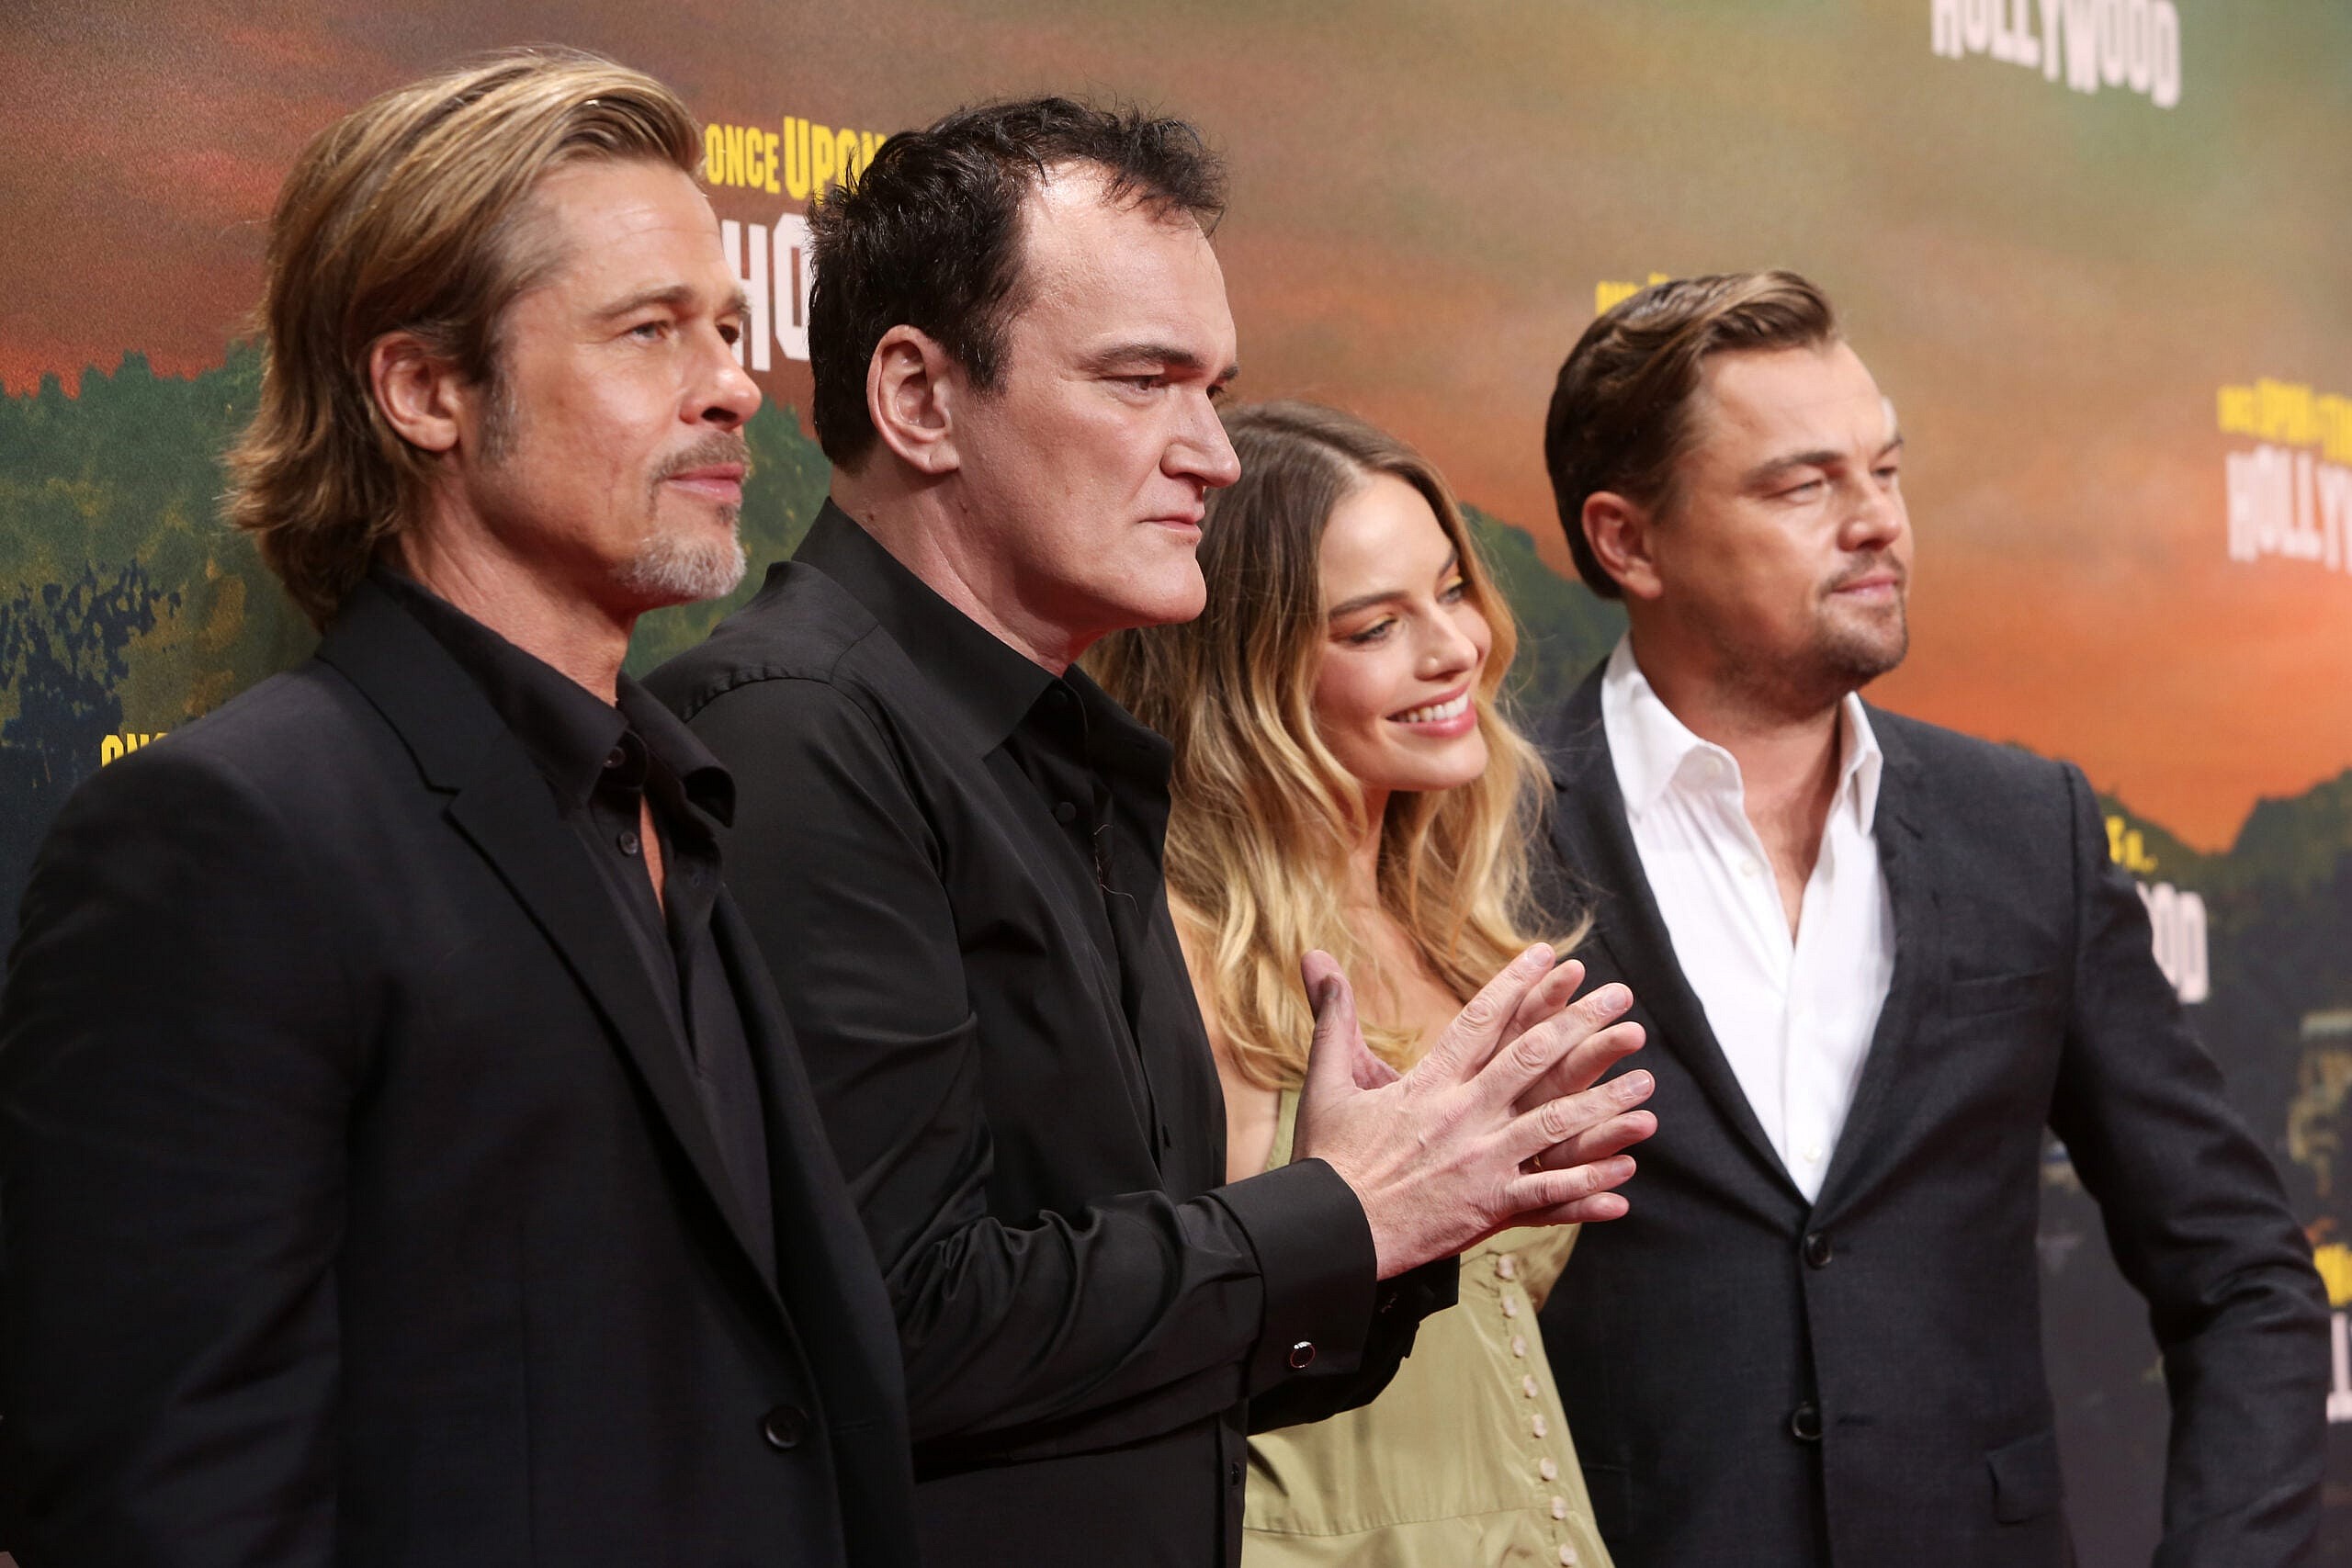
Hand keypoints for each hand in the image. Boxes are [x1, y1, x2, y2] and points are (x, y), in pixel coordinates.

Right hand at [1292, 943, 1657, 1277]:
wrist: (1329, 1232)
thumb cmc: (1325, 1158)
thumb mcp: (1326, 1079)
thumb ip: (1333, 1016)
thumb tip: (1315, 955)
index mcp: (1429, 1083)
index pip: (1482, 1020)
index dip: (1519, 984)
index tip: (1551, 958)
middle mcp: (1462, 1115)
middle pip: (1533, 1059)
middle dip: (1582, 1024)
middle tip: (1621, 997)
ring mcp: (1480, 1161)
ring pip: (1555, 1123)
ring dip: (1605, 1102)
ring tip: (1646, 1082)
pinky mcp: (1487, 1206)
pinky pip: (1549, 1191)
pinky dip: (1588, 1180)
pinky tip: (1625, 1169)